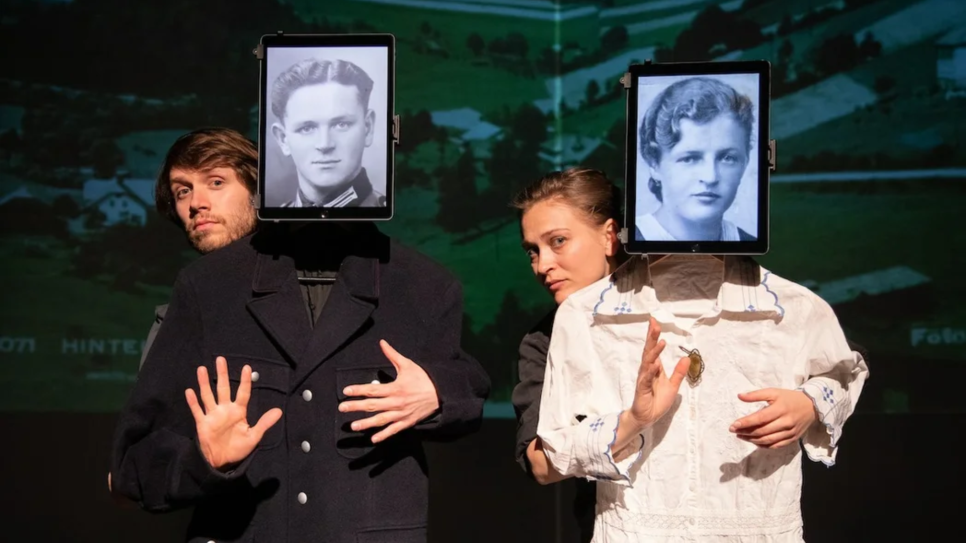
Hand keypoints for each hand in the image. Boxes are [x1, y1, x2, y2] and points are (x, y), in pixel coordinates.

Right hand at [185, 356, 282, 470]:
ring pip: (208, 395)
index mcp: (238, 411)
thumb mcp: (254, 436)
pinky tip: (189, 391)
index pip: (242, 393)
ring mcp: (213, 415)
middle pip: (223, 388)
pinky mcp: (203, 424)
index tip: (246, 367)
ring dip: (204, 383)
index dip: (244, 381)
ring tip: (201, 369)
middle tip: (220, 359)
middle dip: (222, 374)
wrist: (223, 462)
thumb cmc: (238, 448)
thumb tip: (279, 411)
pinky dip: (193, 402)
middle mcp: (225, 410)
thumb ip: (265, 423)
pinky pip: (197, 411)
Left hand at [338, 340, 440, 443]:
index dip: (358, 390)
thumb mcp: (407, 364)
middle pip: (372, 406)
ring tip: (353, 426)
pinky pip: (393, 430)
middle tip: (342, 408)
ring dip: (366, 424)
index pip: (372, 390)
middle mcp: (396, 402)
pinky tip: (373, 439)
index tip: (346, 391)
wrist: (441, 393)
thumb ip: (392, 355)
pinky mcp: (407, 422)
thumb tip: (382, 342)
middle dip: (356, 407)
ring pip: (380, 420)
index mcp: (395, 388)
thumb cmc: (423, 378)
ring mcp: (401, 414)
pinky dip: (383, 435)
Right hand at [625, 317, 689, 431]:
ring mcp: (644, 379)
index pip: (653, 349)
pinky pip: (646, 379)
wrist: (647, 417)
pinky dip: (650, 371)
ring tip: (660, 341)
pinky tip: (655, 364)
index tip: (655, 321)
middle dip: (651, 337)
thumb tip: (687, 358)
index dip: (654, 335)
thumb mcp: (673, 385)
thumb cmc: (657, 401)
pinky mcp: (642, 389)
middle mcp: (647, 370)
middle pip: (649, 351)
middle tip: (654, 323)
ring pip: (647, 362)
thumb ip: (679, 372)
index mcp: (654, 368)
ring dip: (653, 352)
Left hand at [730, 389, 817, 448]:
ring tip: (741, 436)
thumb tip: (739, 396)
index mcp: (780, 409)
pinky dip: (763, 445)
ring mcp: (790, 432)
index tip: (733, 425)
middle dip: (746, 432)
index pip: (760, 418)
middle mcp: (785, 422)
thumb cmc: (789, 398)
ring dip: (752, 440)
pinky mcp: (792, 439)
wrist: (811, 406)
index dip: (745, 423)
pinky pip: (776, 445)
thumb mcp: (773, 392)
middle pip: (762, 431)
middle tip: (734, 430)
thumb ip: (756, 395)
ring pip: (768, 440)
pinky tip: (754, 442)